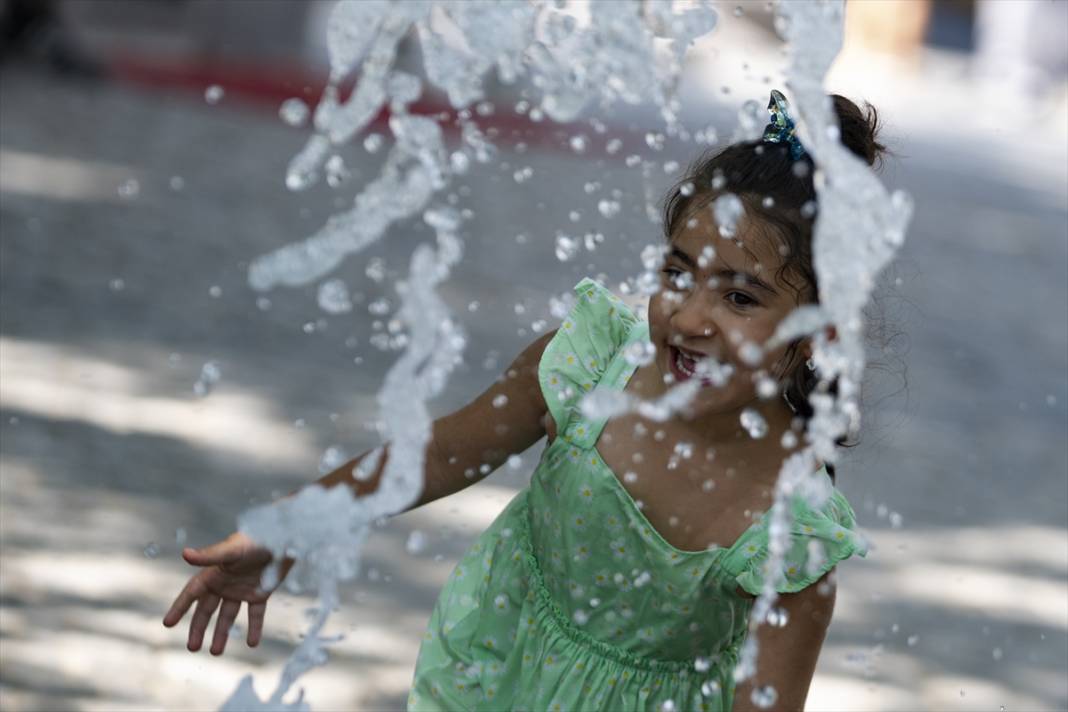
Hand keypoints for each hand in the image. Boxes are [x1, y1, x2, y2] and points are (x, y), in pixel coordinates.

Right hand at [162, 532, 288, 654]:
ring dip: (221, 633)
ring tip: (215, 652)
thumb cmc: (255, 539)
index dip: (179, 607)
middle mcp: (225, 583)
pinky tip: (253, 643)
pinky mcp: (260, 593)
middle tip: (192, 647)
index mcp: (213, 573)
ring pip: (228, 616)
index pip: (192, 593)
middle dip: (198, 628)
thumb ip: (209, 555)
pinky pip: (255, 614)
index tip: (167, 623)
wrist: (283, 538)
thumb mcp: (231, 549)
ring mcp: (242, 590)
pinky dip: (254, 628)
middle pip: (206, 609)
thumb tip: (184, 554)